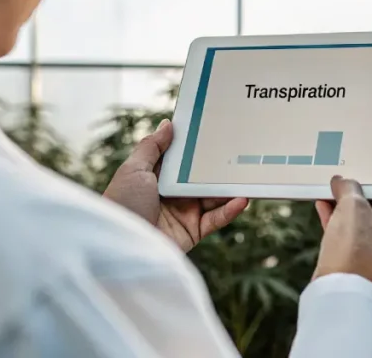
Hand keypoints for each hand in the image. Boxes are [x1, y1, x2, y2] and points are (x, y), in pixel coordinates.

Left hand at [103, 119, 248, 251]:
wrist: (123, 247)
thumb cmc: (123, 205)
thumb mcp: (133, 170)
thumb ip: (152, 147)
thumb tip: (167, 124)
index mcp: (155, 178)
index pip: (180, 160)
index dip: (195, 147)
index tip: (214, 130)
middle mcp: (171, 195)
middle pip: (200, 177)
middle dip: (218, 166)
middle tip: (240, 150)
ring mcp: (183, 214)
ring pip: (213, 197)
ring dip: (230, 187)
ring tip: (248, 174)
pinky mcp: (192, 232)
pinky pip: (216, 219)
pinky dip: (230, 210)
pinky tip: (242, 199)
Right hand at [312, 176, 371, 287]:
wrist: (340, 288)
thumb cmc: (355, 248)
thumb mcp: (352, 206)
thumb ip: (348, 187)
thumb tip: (342, 181)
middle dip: (361, 186)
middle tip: (347, 171)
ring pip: (362, 213)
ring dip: (345, 200)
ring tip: (331, 185)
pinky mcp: (359, 253)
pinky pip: (349, 226)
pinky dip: (337, 215)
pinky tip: (322, 202)